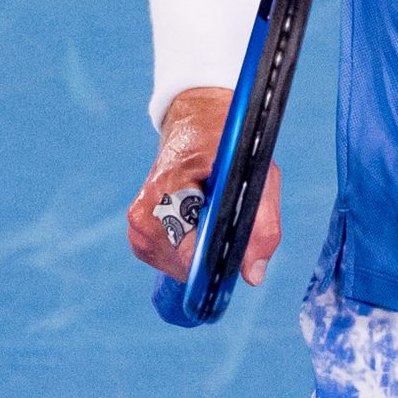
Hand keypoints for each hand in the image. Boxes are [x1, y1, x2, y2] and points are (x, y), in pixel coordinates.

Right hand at [125, 87, 281, 284]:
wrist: (194, 122)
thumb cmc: (225, 142)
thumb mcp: (255, 171)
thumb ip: (260, 223)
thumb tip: (253, 274)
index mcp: (166, 193)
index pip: (190, 255)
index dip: (218, 265)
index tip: (237, 265)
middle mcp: (144, 213)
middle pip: (187, 267)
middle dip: (214, 254)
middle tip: (227, 220)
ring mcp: (137, 225)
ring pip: (180, 267)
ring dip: (203, 250)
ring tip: (210, 214)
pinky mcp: (139, 233)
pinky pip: (172, 260)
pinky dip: (191, 248)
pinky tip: (197, 220)